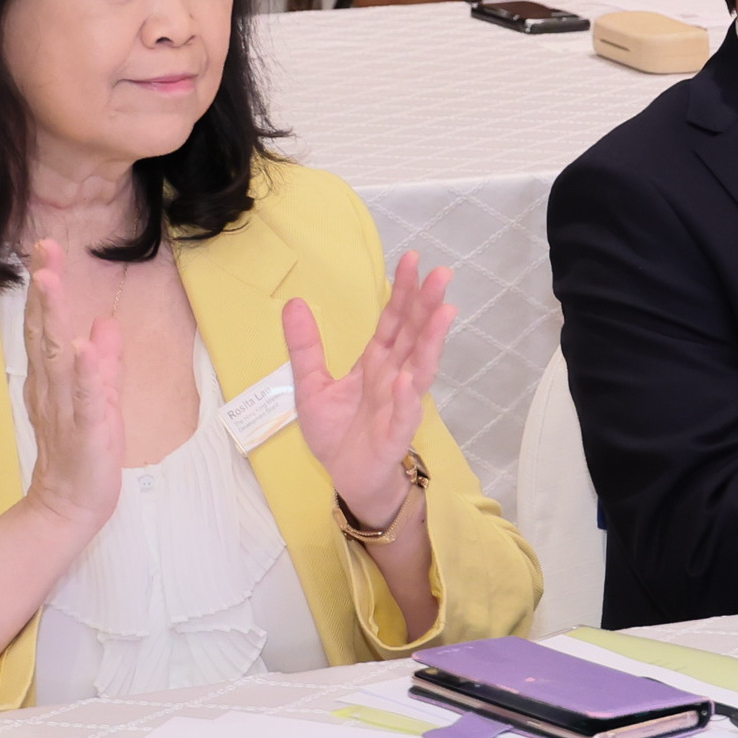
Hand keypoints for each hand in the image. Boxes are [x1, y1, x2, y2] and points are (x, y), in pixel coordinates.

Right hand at [18, 240, 128, 539]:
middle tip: (43, 250)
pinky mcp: (86, 432)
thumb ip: (103, 362)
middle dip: (46, 289)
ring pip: (58, 357)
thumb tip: (105, 324)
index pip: (47, 324)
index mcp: (54, 378)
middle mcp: (52, 387)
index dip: (47, 286)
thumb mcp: (99, 397)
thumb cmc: (83, 450)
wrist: (70, 506)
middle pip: (45, 331)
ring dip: (55, 319)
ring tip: (52, 283)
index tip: (46, 248)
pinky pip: (85, 400)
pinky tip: (84, 349)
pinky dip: (84, 375)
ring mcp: (66, 408)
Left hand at [286, 251, 452, 531]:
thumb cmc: (337, 432)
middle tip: (442, 274)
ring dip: (432, 342)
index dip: (403, 292)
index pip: (393, 321)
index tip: (414, 259)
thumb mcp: (311, 385)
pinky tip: (407, 378)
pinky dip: (406, 396)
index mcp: (376, 362)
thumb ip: (305, 346)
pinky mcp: (395, 433)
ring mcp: (399, 403)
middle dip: (428, 306)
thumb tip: (294, 302)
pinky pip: (403, 413)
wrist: (347, 478)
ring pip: (420, 367)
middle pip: (413, 336)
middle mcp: (394, 376)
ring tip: (444, 313)